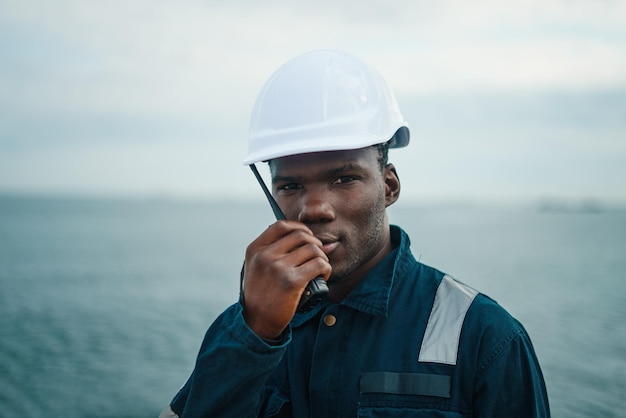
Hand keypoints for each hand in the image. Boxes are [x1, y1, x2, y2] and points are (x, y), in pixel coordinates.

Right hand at [242, 220, 330, 339]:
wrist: (256, 322)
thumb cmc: (260, 295)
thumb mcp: (255, 267)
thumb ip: (271, 250)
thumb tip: (305, 236)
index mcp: (255, 249)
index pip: (281, 226)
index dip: (299, 227)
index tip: (307, 236)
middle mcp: (265, 255)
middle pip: (301, 235)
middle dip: (314, 243)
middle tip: (317, 255)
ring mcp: (278, 267)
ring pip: (313, 249)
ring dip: (322, 257)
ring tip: (320, 268)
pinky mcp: (292, 281)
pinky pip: (319, 264)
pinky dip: (326, 269)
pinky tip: (323, 276)